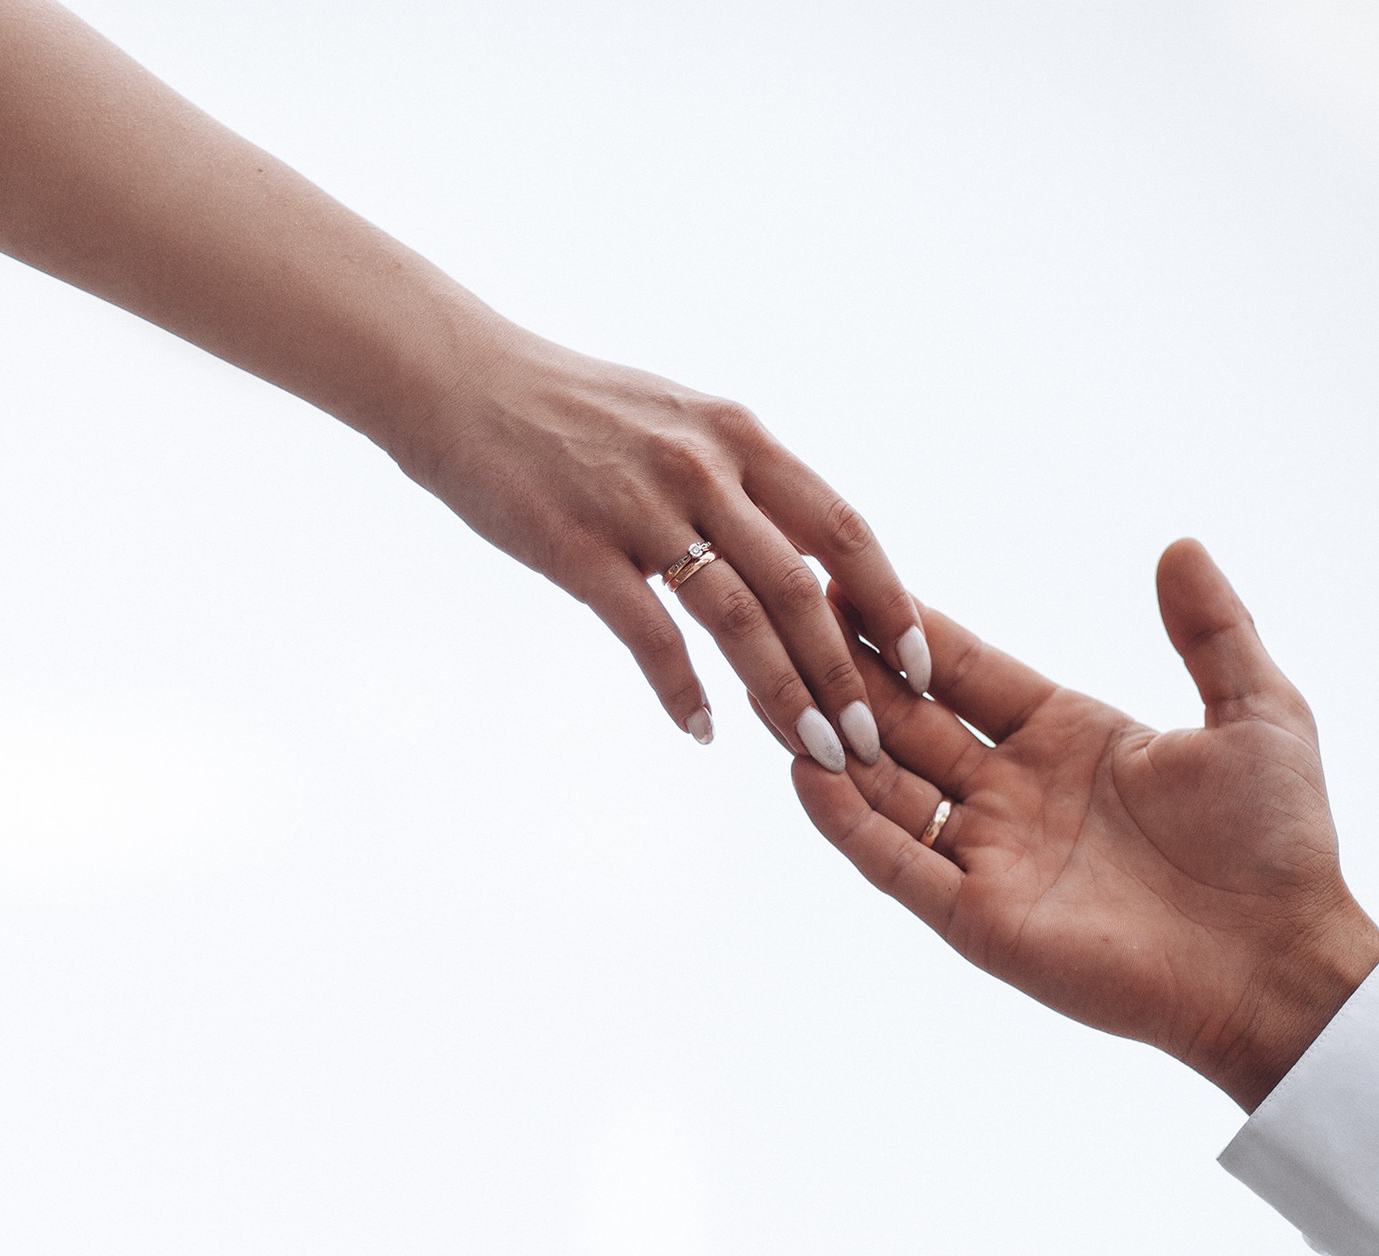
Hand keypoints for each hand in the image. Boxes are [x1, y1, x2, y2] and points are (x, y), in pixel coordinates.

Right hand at [399, 330, 928, 767]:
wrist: (458, 379)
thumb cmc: (568, 408)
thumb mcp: (677, 419)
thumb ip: (740, 478)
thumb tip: (801, 544)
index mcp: (738, 437)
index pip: (843, 530)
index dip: (891, 602)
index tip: (920, 666)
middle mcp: (704, 468)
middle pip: (800, 589)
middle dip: (844, 675)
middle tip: (871, 744)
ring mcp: (641, 507)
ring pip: (738, 619)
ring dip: (783, 695)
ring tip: (812, 754)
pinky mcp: (577, 547)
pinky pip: (650, 635)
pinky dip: (682, 691)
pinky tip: (702, 731)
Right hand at [793, 539, 1378, 1109]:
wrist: (1280, 962)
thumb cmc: (1278, 846)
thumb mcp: (1257, 712)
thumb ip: (1212, 631)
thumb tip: (1181, 546)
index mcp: (1066, 736)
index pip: (962, 671)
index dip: (906, 629)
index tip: (844, 577)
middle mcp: (1014, 792)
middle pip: (907, 722)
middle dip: (847, 674)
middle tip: (780, 617)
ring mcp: (991, 855)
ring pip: (885, 789)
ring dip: (830, 743)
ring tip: (772, 688)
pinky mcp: (979, 918)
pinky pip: (896, 863)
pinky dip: (847, 823)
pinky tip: (804, 775)